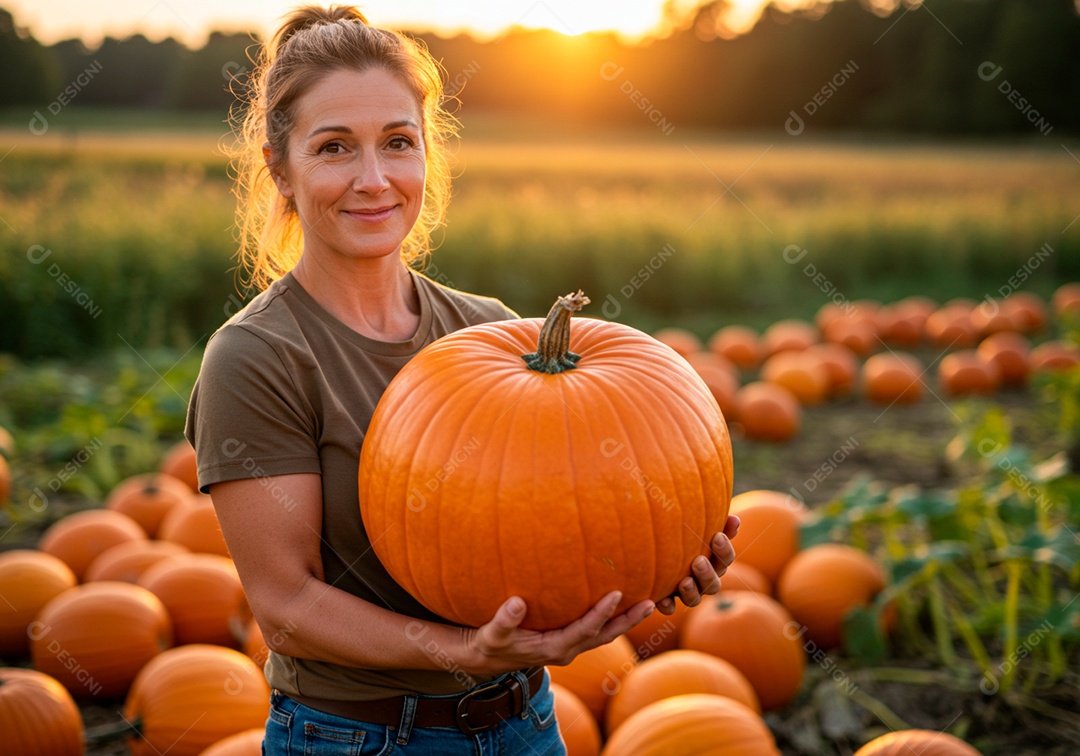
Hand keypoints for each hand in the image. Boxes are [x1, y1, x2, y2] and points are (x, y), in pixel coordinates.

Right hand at [460, 590, 653, 675]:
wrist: (488, 657)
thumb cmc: (490, 643)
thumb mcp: (491, 634)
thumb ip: (504, 620)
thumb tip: (516, 604)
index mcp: (554, 648)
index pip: (585, 631)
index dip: (601, 614)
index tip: (617, 593)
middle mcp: (567, 650)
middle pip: (606, 636)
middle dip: (629, 620)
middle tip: (653, 602)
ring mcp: (570, 646)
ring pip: (604, 634)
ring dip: (626, 620)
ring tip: (648, 602)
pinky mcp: (568, 639)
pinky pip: (595, 629)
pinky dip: (610, 617)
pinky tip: (620, 600)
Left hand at [655, 513, 739, 614]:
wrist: (655, 547)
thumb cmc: (682, 531)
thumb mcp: (698, 526)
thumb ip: (715, 523)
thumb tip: (735, 519)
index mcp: (714, 563)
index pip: (726, 560)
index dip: (724, 550)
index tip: (717, 536)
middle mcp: (703, 581)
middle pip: (713, 585)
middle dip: (707, 574)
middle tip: (698, 561)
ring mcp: (686, 592)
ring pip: (694, 600)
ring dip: (691, 592)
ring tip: (684, 581)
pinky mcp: (667, 599)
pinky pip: (669, 608)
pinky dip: (667, 605)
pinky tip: (662, 599)